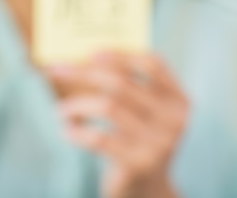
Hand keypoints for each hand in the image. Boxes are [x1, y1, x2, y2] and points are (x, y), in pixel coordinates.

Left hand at [46, 52, 188, 197]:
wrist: (147, 194)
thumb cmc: (136, 143)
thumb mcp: (143, 116)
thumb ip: (127, 88)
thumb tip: (83, 58)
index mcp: (179, 101)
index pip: (153, 64)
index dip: (121, 54)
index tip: (91, 52)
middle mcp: (174, 120)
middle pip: (121, 83)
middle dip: (83, 72)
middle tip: (56, 69)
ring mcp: (158, 144)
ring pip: (106, 106)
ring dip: (75, 105)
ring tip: (61, 111)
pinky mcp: (138, 164)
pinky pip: (97, 137)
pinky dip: (75, 131)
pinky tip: (68, 131)